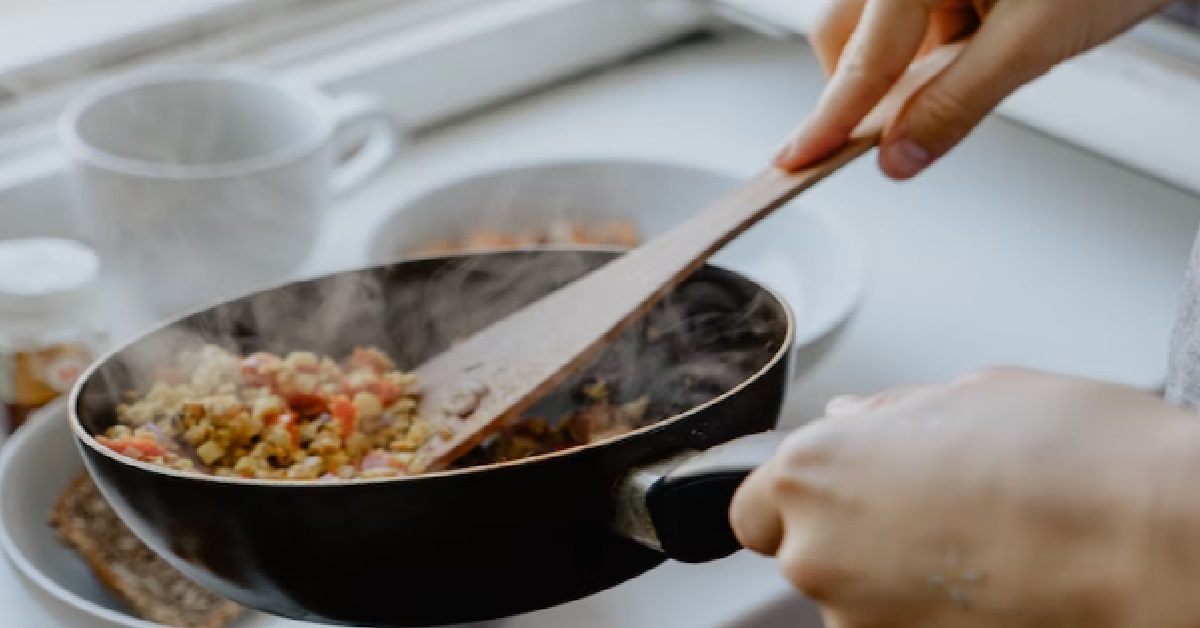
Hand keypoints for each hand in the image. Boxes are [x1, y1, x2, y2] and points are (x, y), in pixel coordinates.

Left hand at [731, 368, 1199, 626]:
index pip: (754, 508)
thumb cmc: (1077, 458)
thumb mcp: (970, 396)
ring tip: (980, 550)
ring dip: (897, 581)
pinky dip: (932, 616)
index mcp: (815, 471)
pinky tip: (994, 586)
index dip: (798, 501)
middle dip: (854, 536)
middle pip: (806, 555)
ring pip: (857, 601)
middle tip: (934, 514)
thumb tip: (853, 421)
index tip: (839, 496)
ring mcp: (861, 622)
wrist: (1155, 543)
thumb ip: (888, 417)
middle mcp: (818, 553)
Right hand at [775, 0, 1169, 178]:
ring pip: (882, 27)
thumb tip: (899, 157)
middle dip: (869, 85)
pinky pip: (915, 14)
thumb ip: (957, 103)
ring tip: (989, 53)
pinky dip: (942, 41)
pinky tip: (990, 34)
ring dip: (915, 62)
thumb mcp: (1036, 40)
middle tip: (903, 124)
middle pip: (847, 34)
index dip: (828, 120)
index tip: (793, 160)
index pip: (861, 60)